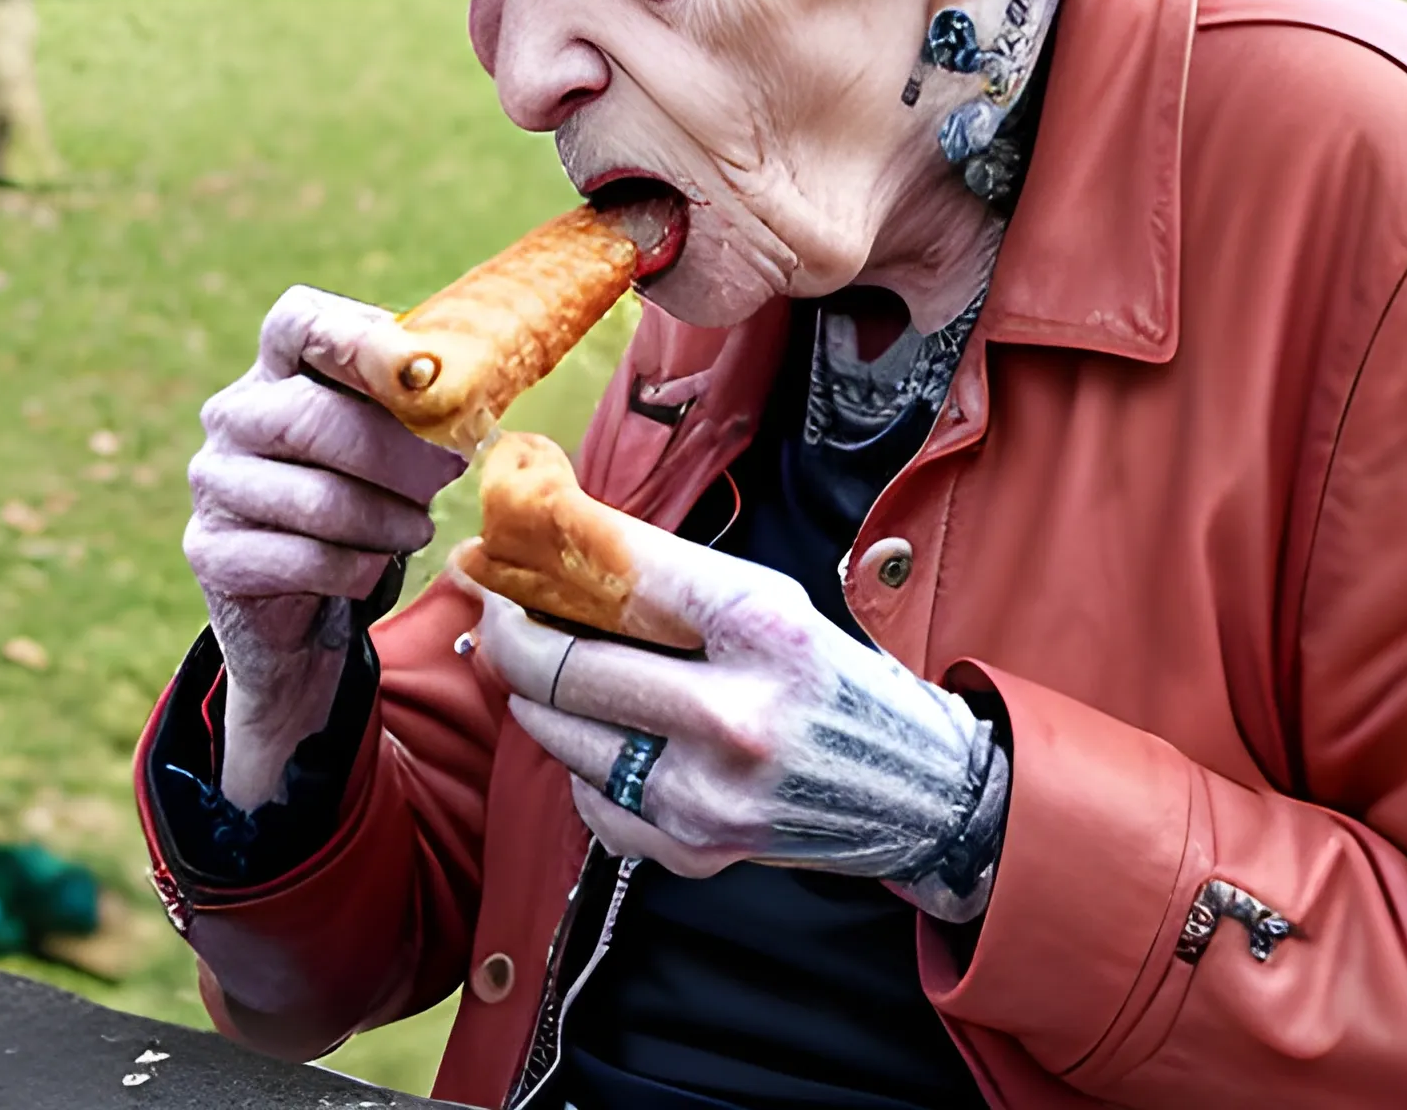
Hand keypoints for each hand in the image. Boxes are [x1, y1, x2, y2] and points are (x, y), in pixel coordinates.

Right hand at [186, 285, 465, 809]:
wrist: (307, 598)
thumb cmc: (365, 493)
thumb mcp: (393, 437)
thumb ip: (419, 404)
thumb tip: (473, 390)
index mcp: (279, 366)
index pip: (299, 323)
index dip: (359, 339)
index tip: (421, 368)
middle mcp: (236, 414)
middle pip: (313, 415)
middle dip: (397, 450)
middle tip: (449, 470)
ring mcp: (215, 482)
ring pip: (315, 497)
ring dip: (386, 519)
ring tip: (417, 528)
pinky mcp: (212, 550)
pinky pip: (301, 558)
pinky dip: (356, 567)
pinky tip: (375, 566)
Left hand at [465, 525, 1008, 921]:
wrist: (911, 788)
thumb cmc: (828, 679)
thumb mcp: (769, 603)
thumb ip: (669, 584)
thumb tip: (554, 556)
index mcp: (761, 625)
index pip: (619, 578)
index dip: (541, 562)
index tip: (499, 557)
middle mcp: (734, 711)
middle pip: (567, 666)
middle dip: (510, 635)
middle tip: (496, 614)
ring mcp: (707, 792)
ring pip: (563, 735)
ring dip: (540, 698)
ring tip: (556, 673)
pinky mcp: (691, 850)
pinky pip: (590, 797)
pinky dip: (586, 765)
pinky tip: (618, 742)